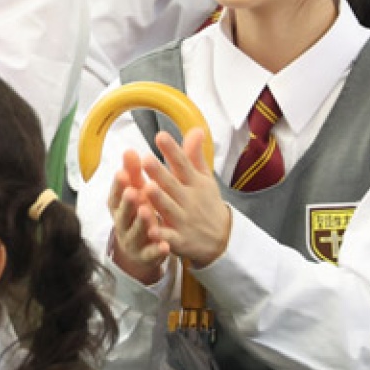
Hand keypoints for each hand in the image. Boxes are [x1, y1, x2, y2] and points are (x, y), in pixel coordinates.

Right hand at [108, 148, 170, 283]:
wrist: (139, 247)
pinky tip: (165, 245)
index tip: (122, 173)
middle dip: (127, 202)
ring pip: (136, 232)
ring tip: (148, 213)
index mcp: (119, 205)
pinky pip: (151, 253)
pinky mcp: (145, 255)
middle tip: (133, 191)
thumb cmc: (137, 210)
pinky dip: (157, 250)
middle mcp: (123, 222)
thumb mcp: (135, 191)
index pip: (116, 193)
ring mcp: (133, 240)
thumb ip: (134, 171)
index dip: (118, 185)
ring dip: (141, 223)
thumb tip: (129, 148)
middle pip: (124, 212)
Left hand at [140, 129, 232, 268]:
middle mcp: (189, 200)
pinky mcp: (179, 240)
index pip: (183, 164)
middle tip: (146, 159)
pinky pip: (169, 237)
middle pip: (172, 185)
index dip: (172, 150)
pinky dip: (161, 236)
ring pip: (169, 208)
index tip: (160, 135)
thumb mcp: (205, 179)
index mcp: (194, 183)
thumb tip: (195, 128)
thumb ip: (195, 155)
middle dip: (160, 173)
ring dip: (159, 200)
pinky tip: (151, 231)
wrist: (223, 241)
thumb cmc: (207, 204)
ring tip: (148, 188)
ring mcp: (184, 220)